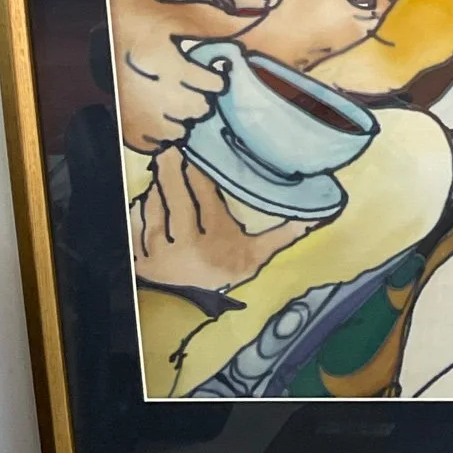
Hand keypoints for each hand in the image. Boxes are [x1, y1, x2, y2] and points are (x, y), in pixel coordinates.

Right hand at [108, 0, 233, 152]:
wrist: (100, 27)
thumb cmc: (143, 19)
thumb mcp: (180, 15)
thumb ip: (218, 24)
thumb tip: (255, 20)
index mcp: (170, 64)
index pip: (213, 86)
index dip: (215, 79)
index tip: (210, 74)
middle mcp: (154, 93)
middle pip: (198, 110)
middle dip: (200, 98)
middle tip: (189, 86)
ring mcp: (137, 113)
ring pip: (178, 131)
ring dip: (182, 118)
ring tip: (173, 101)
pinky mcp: (125, 127)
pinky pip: (154, 144)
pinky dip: (160, 134)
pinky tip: (158, 115)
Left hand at [130, 146, 313, 293]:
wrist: (192, 305)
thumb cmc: (225, 271)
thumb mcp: (256, 255)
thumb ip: (283, 234)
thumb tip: (317, 217)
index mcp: (214, 236)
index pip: (203, 193)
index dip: (197, 169)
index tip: (194, 150)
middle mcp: (184, 243)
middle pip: (175, 196)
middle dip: (171, 169)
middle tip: (170, 147)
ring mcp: (157, 251)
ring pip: (154, 206)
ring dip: (156, 186)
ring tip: (162, 166)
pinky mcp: (139, 257)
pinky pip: (135, 223)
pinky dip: (139, 208)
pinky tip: (147, 196)